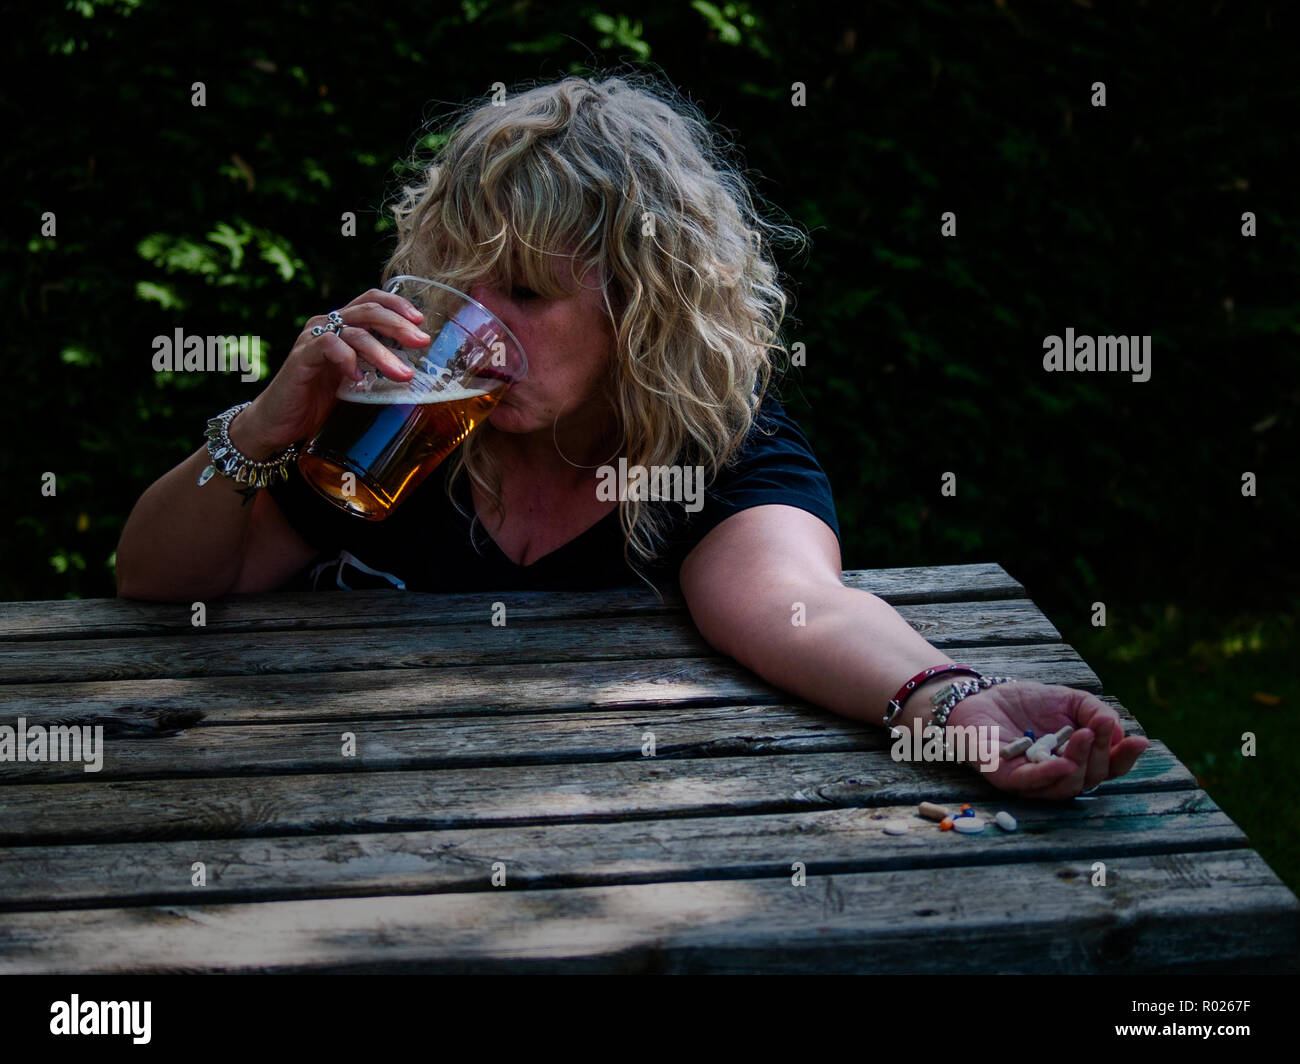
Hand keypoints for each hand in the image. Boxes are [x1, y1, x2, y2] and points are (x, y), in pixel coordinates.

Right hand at [230, 288, 429, 455]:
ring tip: (403, 374)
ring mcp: (312, 340)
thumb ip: (377, 368)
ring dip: (383, 353)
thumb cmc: (320, 402)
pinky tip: (359, 379)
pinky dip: (348, 360)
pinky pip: (329, 346)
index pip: (372, 301)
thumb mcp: (357, 381)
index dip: (397, 305)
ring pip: (355, 332)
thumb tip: (417, 371)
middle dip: (399, 325)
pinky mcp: (301, 358)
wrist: (280, 423)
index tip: (421, 321)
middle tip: (421, 342)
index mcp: (342, 327)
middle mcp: (327, 326)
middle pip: (369, 311)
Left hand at [943, 680, 1149, 798]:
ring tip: (1083, 736)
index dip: (1125, 758)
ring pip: (1064, 786)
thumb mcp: (1069, 700)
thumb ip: (1095, 711)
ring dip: (1079, 762)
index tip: (1140, 741)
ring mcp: (1031, 781)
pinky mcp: (1003, 777)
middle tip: (1097, 727)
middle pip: (1090, 778)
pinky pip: (1028, 783)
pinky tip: (1064, 763)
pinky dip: (1048, 775)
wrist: (981, 695)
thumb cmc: (1026, 702)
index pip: (1108, 768)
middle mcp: (1057, 776)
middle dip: (1099, 753)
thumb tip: (1117, 731)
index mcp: (1077, 760)